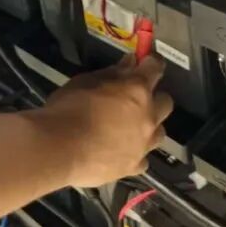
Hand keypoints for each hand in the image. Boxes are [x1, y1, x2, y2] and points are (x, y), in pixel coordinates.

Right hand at [37, 55, 172, 187]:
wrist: (59, 149)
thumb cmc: (68, 109)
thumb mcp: (84, 82)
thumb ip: (111, 73)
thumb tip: (129, 63)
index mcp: (136, 90)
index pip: (155, 68)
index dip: (151, 62)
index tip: (146, 60)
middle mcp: (148, 116)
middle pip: (166, 102)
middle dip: (154, 97)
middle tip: (135, 97)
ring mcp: (143, 144)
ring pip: (159, 132)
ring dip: (149, 126)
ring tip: (129, 127)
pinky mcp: (134, 166)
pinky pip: (143, 158)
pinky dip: (136, 152)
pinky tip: (121, 151)